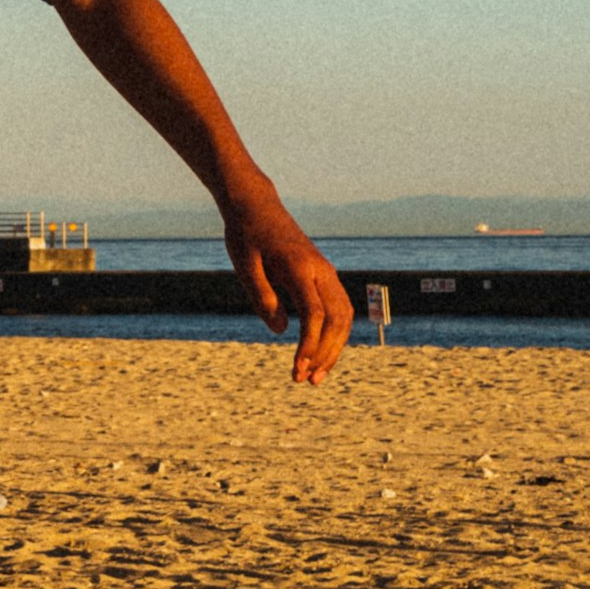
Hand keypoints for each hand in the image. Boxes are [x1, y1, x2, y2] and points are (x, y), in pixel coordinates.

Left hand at [224, 189, 351, 384]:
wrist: (257, 207)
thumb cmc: (246, 235)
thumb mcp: (244, 266)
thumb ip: (262, 297)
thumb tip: (280, 331)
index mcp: (301, 267)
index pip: (315, 314)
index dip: (309, 344)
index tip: (297, 368)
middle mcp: (321, 270)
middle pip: (338, 319)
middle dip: (325, 353)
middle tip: (305, 381)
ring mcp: (326, 273)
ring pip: (344, 317)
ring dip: (333, 349)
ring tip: (314, 376)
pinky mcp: (324, 277)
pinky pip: (338, 310)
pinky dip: (333, 335)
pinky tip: (317, 354)